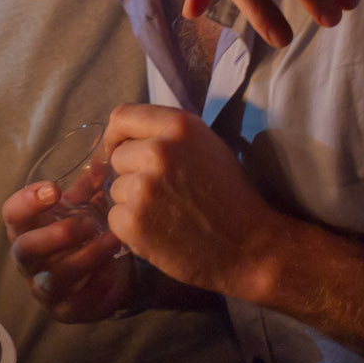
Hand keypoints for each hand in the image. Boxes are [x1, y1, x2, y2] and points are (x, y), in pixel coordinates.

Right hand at [3, 181, 134, 322]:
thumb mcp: (88, 207)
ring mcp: (43, 288)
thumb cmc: (90, 234)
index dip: (27, 201)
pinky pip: (73, 302)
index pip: (11, 214)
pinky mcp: (64, 310)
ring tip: (111, 241)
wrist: (116, 271)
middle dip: (56, 235)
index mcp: (28, 229)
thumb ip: (89, 186)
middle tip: (89, 222)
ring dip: (83, 258)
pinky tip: (113, 266)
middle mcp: (29, 260)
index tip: (54, 189)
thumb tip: (102, 160)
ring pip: (49, 278)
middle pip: (24, 250)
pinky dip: (95, 283)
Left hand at [102, 104, 283, 299]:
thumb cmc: (229, 195)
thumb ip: (168, 135)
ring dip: (132, 202)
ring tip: (166, 213)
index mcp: (178, 126)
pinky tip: (158, 231)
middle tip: (162, 191)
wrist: (247, 246)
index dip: (117, 135)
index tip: (121, 149)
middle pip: (117, 156)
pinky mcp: (133, 221)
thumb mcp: (206, 146)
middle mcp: (157, 151)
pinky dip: (131, 227)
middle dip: (132, 173)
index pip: (122, 116)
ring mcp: (143, 187)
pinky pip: (115, 217)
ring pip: (115, 188)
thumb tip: (125, 136)